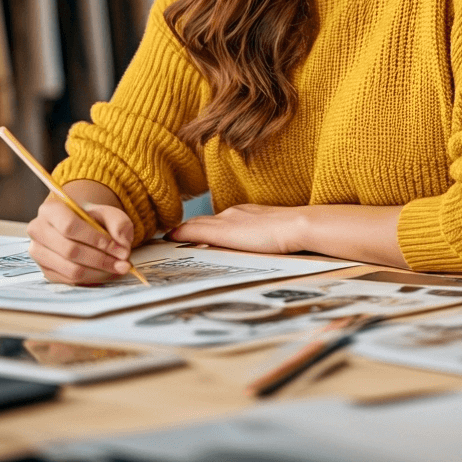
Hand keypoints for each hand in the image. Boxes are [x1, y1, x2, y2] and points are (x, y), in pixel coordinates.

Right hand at [27, 194, 134, 284]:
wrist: (80, 227)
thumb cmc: (93, 219)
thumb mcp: (109, 214)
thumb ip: (119, 223)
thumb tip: (122, 242)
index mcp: (50, 210)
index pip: (69, 226)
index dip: (94, 238)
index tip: (117, 246)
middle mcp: (38, 231)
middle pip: (70, 250)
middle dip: (101, 259)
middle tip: (124, 261)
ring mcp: (39, 253)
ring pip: (71, 269)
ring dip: (99, 271)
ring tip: (119, 267)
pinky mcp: (46, 271)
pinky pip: (71, 280)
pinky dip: (93, 278)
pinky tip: (107, 272)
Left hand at [167, 204, 307, 253]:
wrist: (296, 226)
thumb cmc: (291, 233)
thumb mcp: (271, 234)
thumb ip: (260, 238)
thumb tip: (257, 247)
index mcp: (243, 214)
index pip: (215, 222)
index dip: (200, 228)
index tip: (188, 236)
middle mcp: (231, 213)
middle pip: (201, 221)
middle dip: (186, 230)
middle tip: (168, 239)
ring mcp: (226, 220)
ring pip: (195, 224)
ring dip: (181, 232)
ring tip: (164, 241)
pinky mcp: (223, 231)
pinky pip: (193, 230)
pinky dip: (180, 234)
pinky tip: (169, 239)